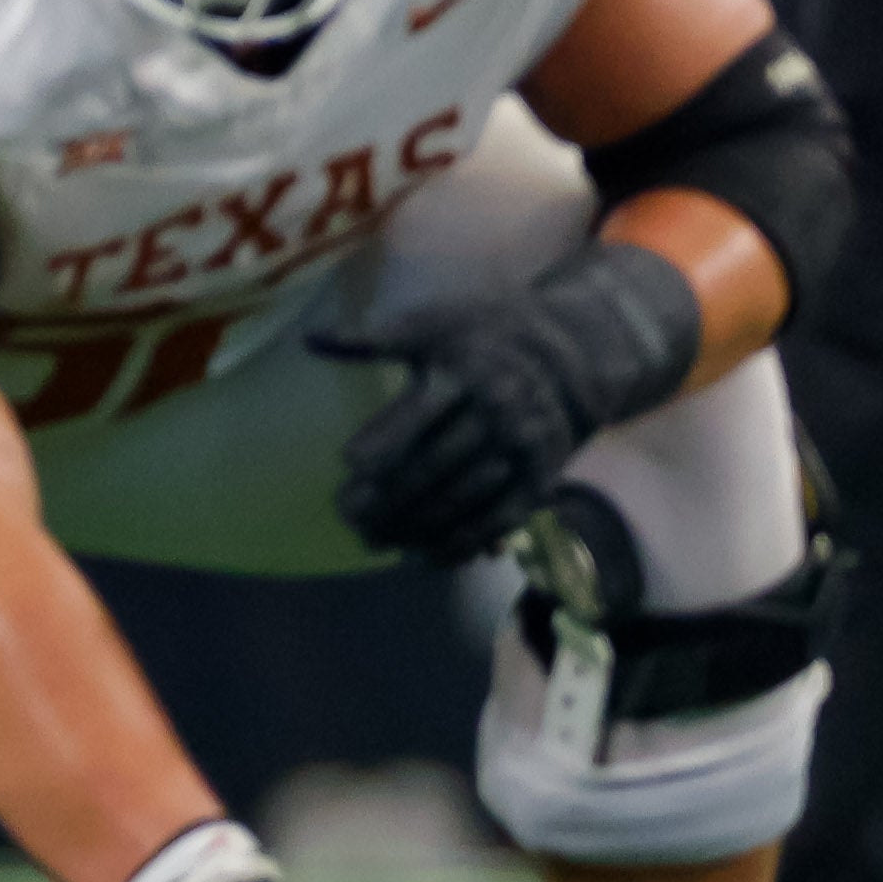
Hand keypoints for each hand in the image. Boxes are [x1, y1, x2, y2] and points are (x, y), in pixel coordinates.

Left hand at [317, 244, 704, 566]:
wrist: (572, 357)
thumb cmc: (483, 335)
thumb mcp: (434, 323)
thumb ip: (374, 339)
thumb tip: (310, 340)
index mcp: (466, 370)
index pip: (420, 412)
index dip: (385, 439)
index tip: (347, 462)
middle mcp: (497, 411)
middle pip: (437, 462)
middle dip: (391, 494)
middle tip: (348, 516)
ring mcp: (521, 448)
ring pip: (465, 496)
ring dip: (418, 524)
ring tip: (375, 540)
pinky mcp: (541, 478)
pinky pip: (501, 519)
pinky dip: (465, 542)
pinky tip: (428, 558)